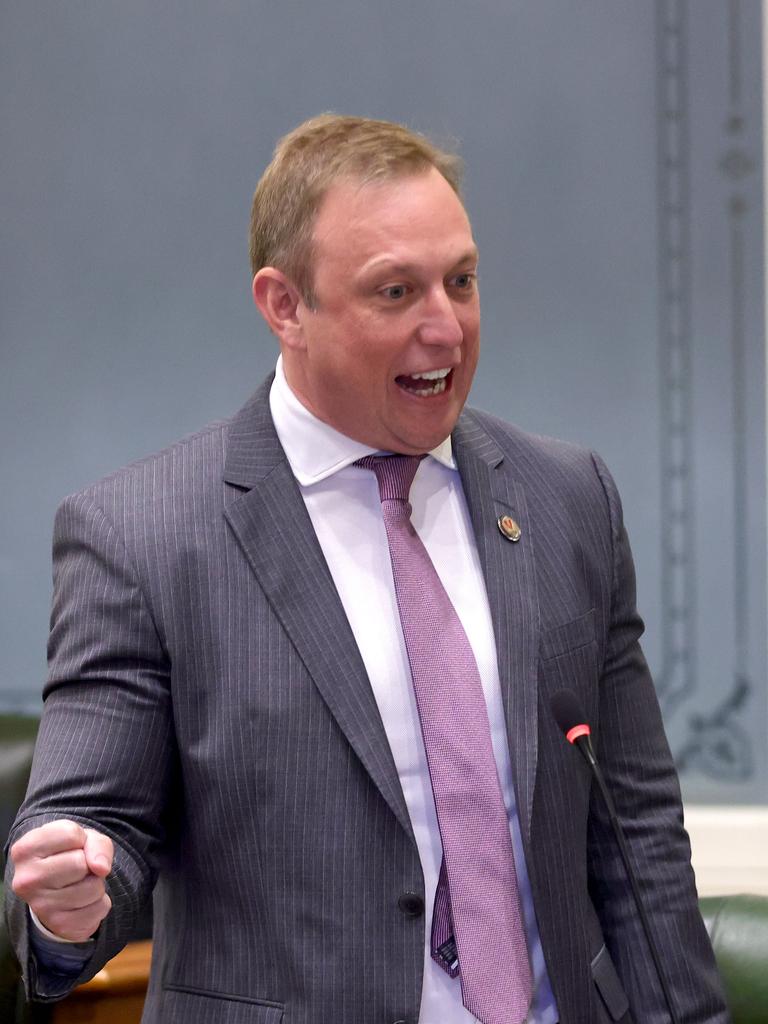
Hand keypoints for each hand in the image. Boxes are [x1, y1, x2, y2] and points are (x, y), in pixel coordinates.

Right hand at [10, 820, 112, 941]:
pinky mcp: (60, 925)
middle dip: (88, 863)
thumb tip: (101, 868)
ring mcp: (41, 906)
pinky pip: (100, 908)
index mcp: (24, 850)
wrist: (57, 891)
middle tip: (76, 868)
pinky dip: (100, 902)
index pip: (71, 835)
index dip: (81, 838)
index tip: (70, 847)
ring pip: (93, 887)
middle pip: (80, 863)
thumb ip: (96, 843)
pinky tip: (82, 901)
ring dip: (96, 883)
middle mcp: (26, 880)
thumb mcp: (82, 838)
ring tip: (79, 883)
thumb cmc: (69, 855)